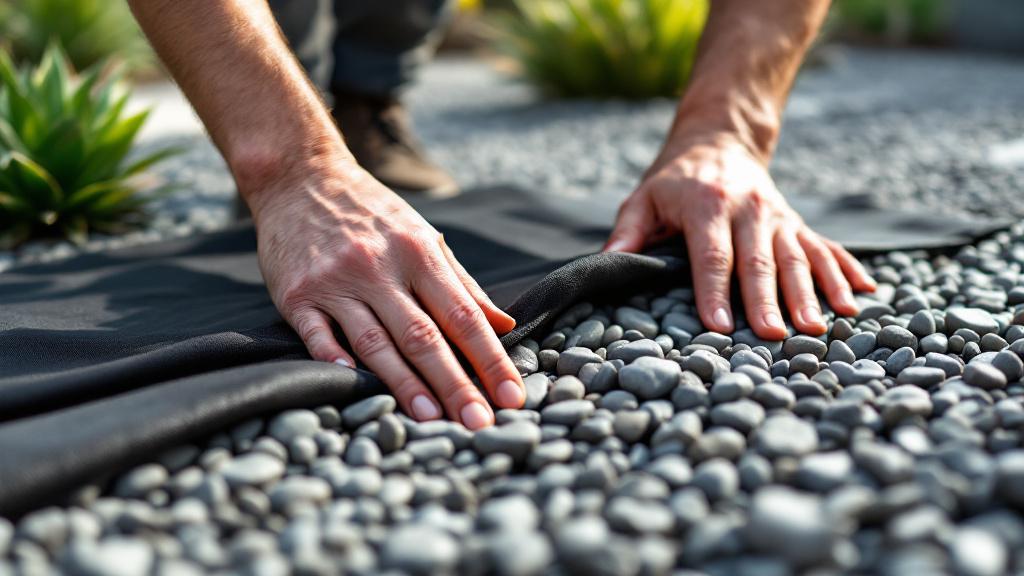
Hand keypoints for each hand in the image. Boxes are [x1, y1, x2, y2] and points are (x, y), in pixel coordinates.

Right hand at [247, 157, 523, 429]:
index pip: (463, 315)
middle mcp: (380, 268)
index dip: (490, 358)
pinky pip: (318, 334)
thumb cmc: (372, 215)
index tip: (511, 396)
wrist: (301, 179)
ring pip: (376, 342)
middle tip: (479, 423)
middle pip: (424, 336)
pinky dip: (335, 359)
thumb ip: (463, 284)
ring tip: (430, 418)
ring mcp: (336, 282)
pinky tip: (354, 384)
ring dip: (404, 384)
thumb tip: (505, 326)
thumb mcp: (424, 236)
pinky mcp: (296, 294)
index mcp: (419, 253)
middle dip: (455, 383)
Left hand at [604, 134, 875, 339]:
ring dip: (812, 292)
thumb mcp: (643, 198)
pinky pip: (825, 247)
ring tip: (819, 326)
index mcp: (707, 203)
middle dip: (768, 299)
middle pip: (759, 259)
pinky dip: (846, 270)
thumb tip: (608, 265)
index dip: (714, 289)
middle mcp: (749, 208)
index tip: (720, 324)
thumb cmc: (674, 181)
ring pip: (797, 256)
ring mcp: (778, 215)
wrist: (719, 142)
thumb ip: (627, 232)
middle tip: (774, 335)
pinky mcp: (797, 222)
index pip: (711, 253)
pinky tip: (865, 294)